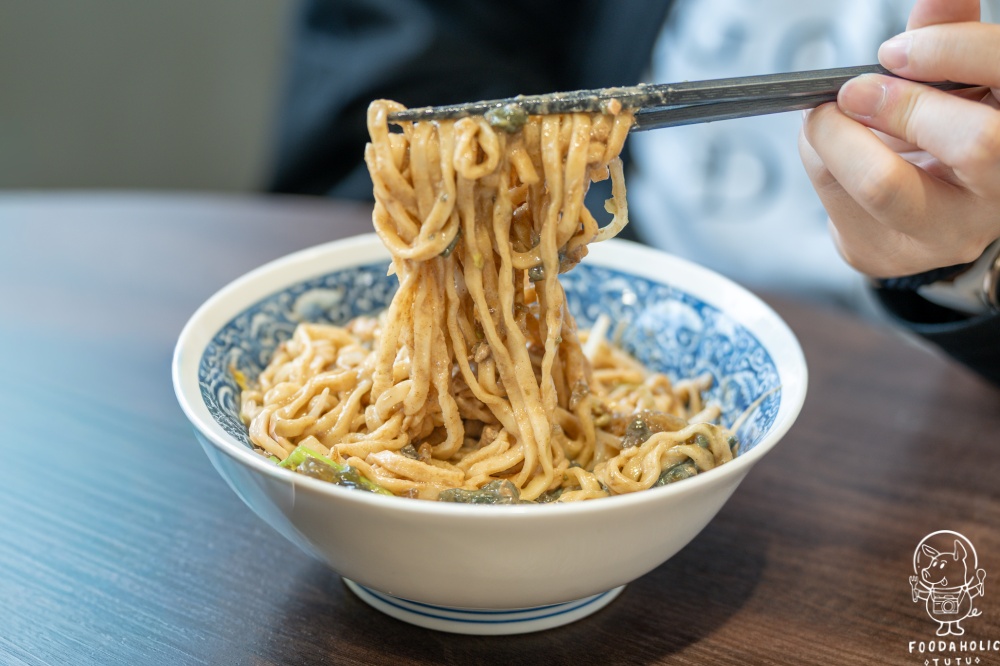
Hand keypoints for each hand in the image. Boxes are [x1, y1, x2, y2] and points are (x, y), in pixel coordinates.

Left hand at [799, 0, 999, 278]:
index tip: (896, 49)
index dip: (953, 52)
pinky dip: (821, 159)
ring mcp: (949, 232)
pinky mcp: (889, 253)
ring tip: (829, 116)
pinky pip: (839, 202)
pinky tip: (830, 147)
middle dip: (902, 102)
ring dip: (841, 136)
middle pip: (977, 143)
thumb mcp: (956, 81)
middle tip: (856, 89)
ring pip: (887, 186)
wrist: (918, 214)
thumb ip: (949, 35)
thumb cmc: (941, 134)